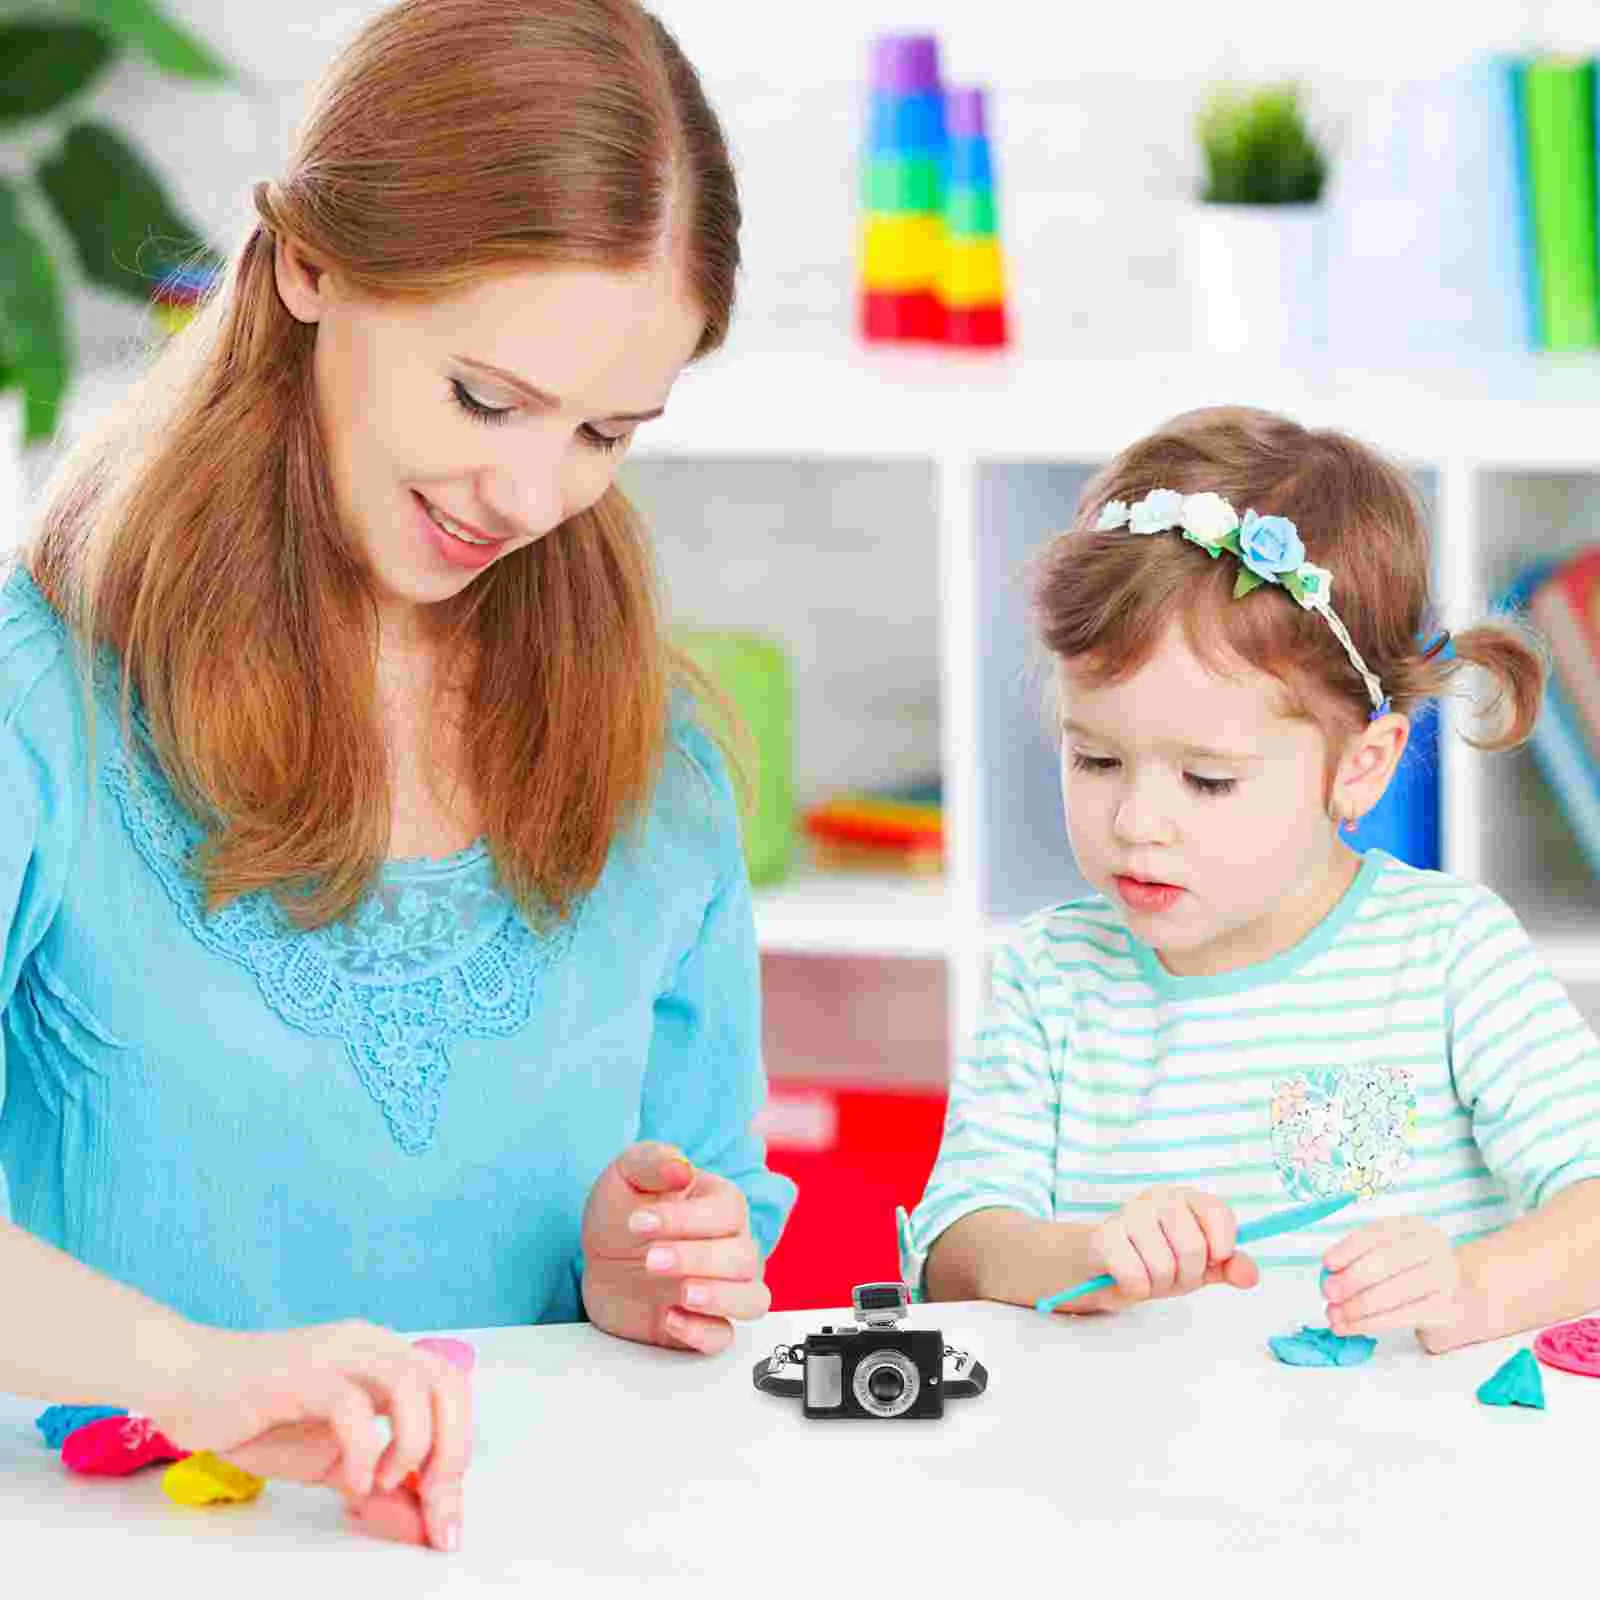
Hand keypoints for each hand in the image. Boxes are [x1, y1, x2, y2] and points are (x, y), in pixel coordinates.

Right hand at [147, 1319, 470, 1551]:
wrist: (183, 1384)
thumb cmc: (256, 1417)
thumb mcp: (329, 1462)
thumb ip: (377, 1486)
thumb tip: (422, 1525)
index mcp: (385, 1358)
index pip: (451, 1395)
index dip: (459, 1455)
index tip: (447, 1519)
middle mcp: (371, 1346)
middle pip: (449, 1383)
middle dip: (453, 1451)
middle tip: (432, 1504)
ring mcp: (338, 1355)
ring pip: (414, 1383)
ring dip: (415, 1445)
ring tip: (384, 1484)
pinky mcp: (301, 1373)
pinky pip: (353, 1405)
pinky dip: (365, 1449)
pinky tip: (351, 1481)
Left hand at [581, 1140, 769, 1353]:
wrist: (600, 1260)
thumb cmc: (622, 1211)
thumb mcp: (627, 1175)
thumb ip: (653, 1161)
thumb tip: (682, 1167)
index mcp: (721, 1204)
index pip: (727, 1212)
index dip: (685, 1219)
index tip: (638, 1222)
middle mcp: (732, 1246)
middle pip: (743, 1257)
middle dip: (697, 1259)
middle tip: (650, 1259)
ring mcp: (722, 1288)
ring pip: (753, 1299)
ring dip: (720, 1297)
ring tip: (682, 1293)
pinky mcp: (703, 1324)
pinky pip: (723, 1336)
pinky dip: (703, 1332)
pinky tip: (669, 1317)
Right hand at [1076, 1185, 1258, 1310]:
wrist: (1104, 1264)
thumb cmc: (1157, 1258)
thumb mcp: (1200, 1265)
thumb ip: (1229, 1267)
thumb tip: (1249, 1275)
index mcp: (1185, 1198)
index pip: (1218, 1213)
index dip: (1221, 1247)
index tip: (1211, 1260)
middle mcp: (1157, 1197)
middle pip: (1193, 1248)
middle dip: (1186, 1275)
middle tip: (1172, 1273)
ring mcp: (1128, 1213)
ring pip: (1163, 1266)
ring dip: (1158, 1285)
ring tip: (1148, 1275)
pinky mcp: (1103, 1236)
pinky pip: (1134, 1276)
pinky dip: (1136, 1289)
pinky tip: (1127, 1278)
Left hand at [1322, 1217, 1463, 1339]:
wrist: (1456, 1289)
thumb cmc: (1408, 1267)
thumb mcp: (1387, 1250)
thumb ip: (1359, 1257)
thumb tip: (1330, 1275)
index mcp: (1412, 1227)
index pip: (1377, 1234)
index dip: (1349, 1249)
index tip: (1326, 1264)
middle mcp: (1433, 1248)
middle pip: (1387, 1262)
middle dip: (1352, 1279)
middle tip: (1328, 1293)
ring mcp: (1444, 1279)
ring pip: (1395, 1293)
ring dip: (1358, 1307)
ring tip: (1333, 1315)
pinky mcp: (1446, 1309)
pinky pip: (1403, 1317)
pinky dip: (1371, 1324)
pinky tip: (1350, 1327)